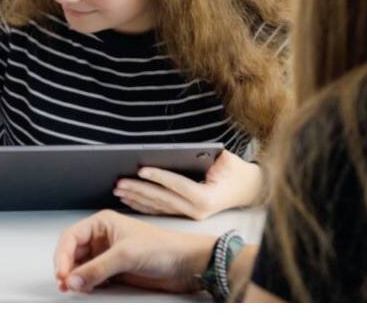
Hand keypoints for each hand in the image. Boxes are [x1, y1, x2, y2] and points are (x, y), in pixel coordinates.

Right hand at [53, 210, 214, 294]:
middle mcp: (103, 238)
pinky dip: (87, 284)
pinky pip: (94, 277)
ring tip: (72, 288)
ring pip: (82, 266)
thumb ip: (97, 269)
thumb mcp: (126, 255)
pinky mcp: (116, 271)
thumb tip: (73, 280)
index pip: (71, 237)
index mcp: (102, 223)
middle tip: (65, 283)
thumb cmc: (164, 248)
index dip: (62, 255)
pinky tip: (86, 289)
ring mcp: (109, 255)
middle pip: (73, 253)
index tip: (62, 273)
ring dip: (76, 278)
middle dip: (67, 268)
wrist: (188, 265)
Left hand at [114, 150, 261, 220]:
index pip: (178, 185)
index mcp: (207, 198)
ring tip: (118, 189)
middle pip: (162, 199)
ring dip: (136, 198)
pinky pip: (159, 210)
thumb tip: (180, 149)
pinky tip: (129, 199)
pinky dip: (142, 205)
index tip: (141, 169)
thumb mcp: (225, 158)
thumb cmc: (235, 171)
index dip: (160, 177)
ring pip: (158, 207)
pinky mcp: (184, 215)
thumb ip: (205, 154)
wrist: (248, 189)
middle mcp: (197, 211)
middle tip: (119, 182)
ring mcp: (190, 216)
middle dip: (139, 190)